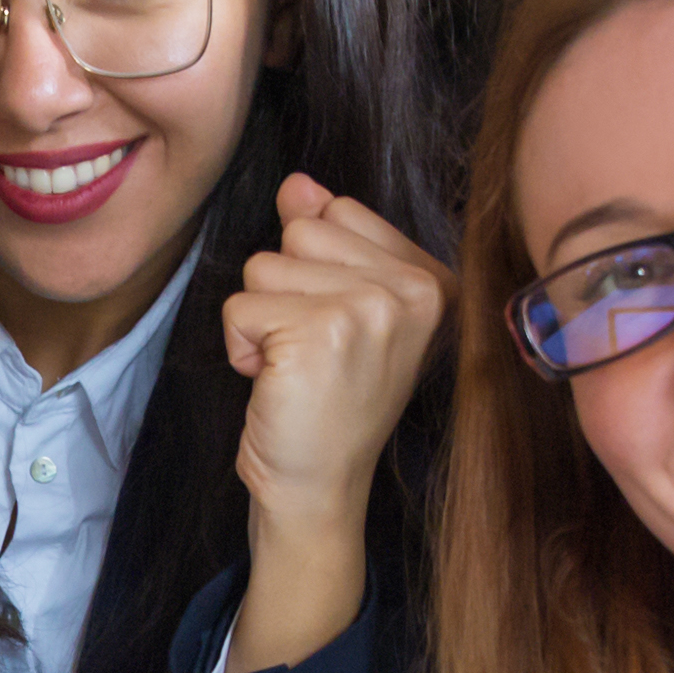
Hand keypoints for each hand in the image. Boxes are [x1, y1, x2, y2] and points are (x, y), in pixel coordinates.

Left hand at [226, 175, 444, 523]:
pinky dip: (240, 345)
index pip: (339, 210)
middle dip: (284, 288)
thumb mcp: (341, 308)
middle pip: (300, 230)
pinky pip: (240, 305)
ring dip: (261, 319)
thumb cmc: (327, 402)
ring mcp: (372, 309)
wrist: (319, 487)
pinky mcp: (320, 333)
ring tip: (295, 366)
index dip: (315, 267)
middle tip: (312, 351)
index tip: (338, 329)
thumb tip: (299, 185)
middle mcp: (414, 290)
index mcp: (433, 279)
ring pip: (265, 264)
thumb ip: (328, 238)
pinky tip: (275, 380)